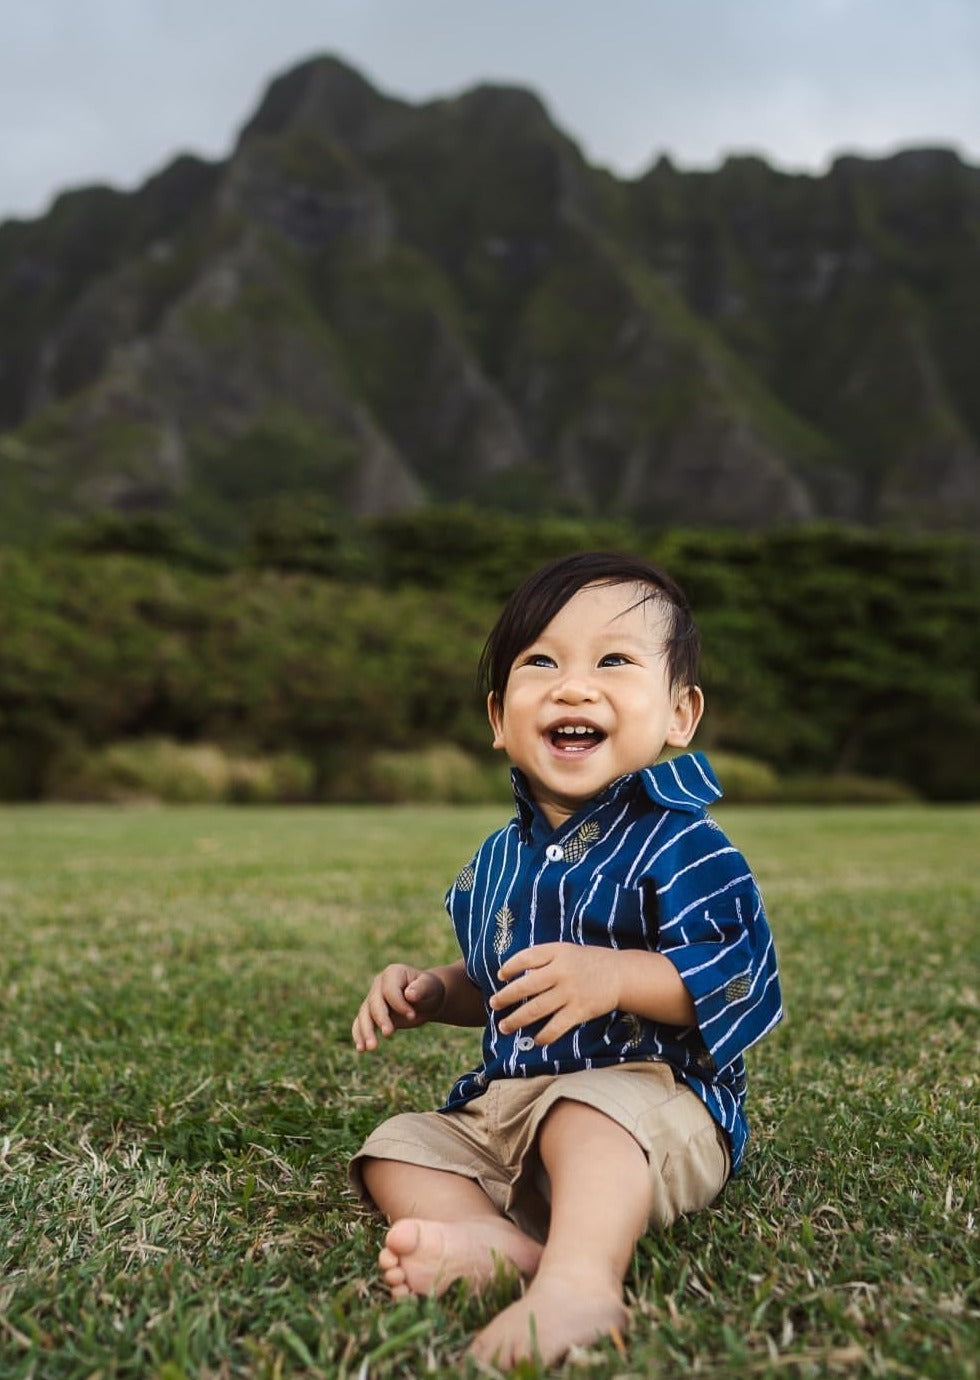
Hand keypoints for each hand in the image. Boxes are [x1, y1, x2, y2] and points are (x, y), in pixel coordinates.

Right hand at [351, 965, 445, 1052]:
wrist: (426, 999)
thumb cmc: (429, 990)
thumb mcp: (430, 987)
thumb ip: (421, 988)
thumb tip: (409, 995)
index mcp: (393, 973)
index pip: (390, 990)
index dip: (399, 1004)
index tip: (412, 1016)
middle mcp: (379, 985)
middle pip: (374, 1003)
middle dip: (380, 1019)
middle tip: (389, 1034)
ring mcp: (372, 999)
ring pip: (364, 1015)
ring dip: (366, 1031)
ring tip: (371, 1048)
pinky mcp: (370, 1014)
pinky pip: (360, 1023)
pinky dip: (359, 1035)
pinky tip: (361, 1049)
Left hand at [489, 943, 623, 1046]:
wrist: (621, 974)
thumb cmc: (589, 962)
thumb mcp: (566, 951)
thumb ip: (543, 959)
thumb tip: (516, 974)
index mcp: (557, 952)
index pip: (525, 957)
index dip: (509, 967)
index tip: (500, 976)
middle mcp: (561, 972)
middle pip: (525, 986)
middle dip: (505, 997)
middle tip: (494, 1004)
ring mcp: (570, 993)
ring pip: (535, 1010)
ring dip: (516, 1020)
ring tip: (504, 1026)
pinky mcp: (579, 1011)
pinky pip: (556, 1027)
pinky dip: (543, 1036)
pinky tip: (535, 1040)